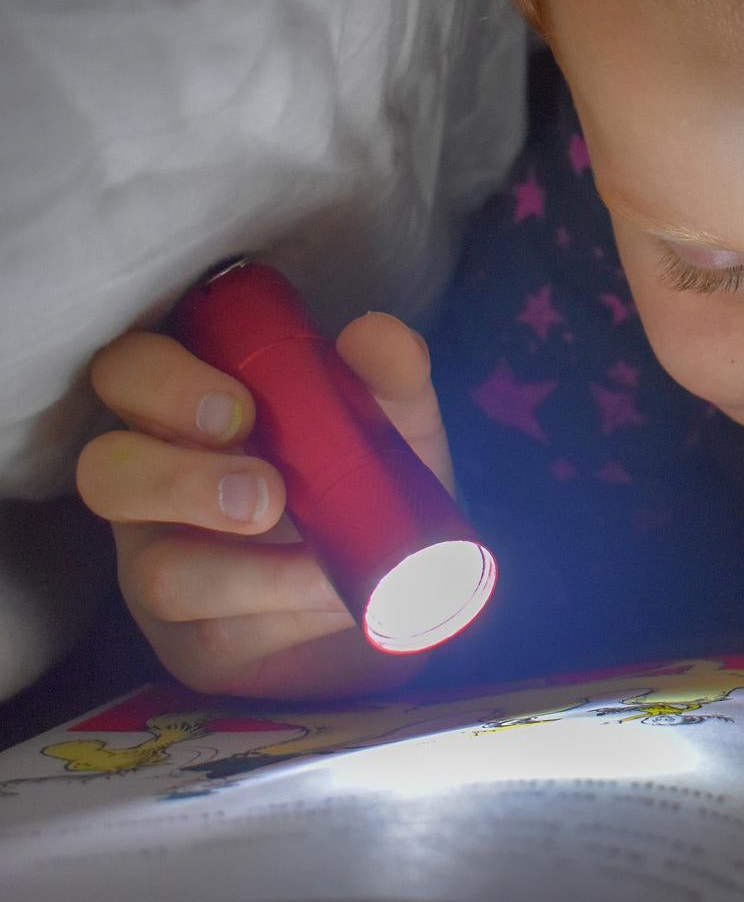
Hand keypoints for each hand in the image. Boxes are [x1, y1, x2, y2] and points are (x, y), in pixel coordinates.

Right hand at [79, 313, 453, 698]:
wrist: (404, 590)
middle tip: (268, 492)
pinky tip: (333, 598)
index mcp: (188, 413)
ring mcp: (164, 568)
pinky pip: (214, 634)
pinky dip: (284, 613)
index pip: (127, 373)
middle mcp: (157, 485)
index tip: (242, 408)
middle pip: (104, 471)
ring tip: (321, 563)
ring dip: (244, 569)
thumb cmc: (371, 484)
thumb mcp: (395, 425)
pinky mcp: (194, 642)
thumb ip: (390, 375)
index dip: (162, 384)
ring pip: (154, 572)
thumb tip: (375, 335)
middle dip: (179, 479)